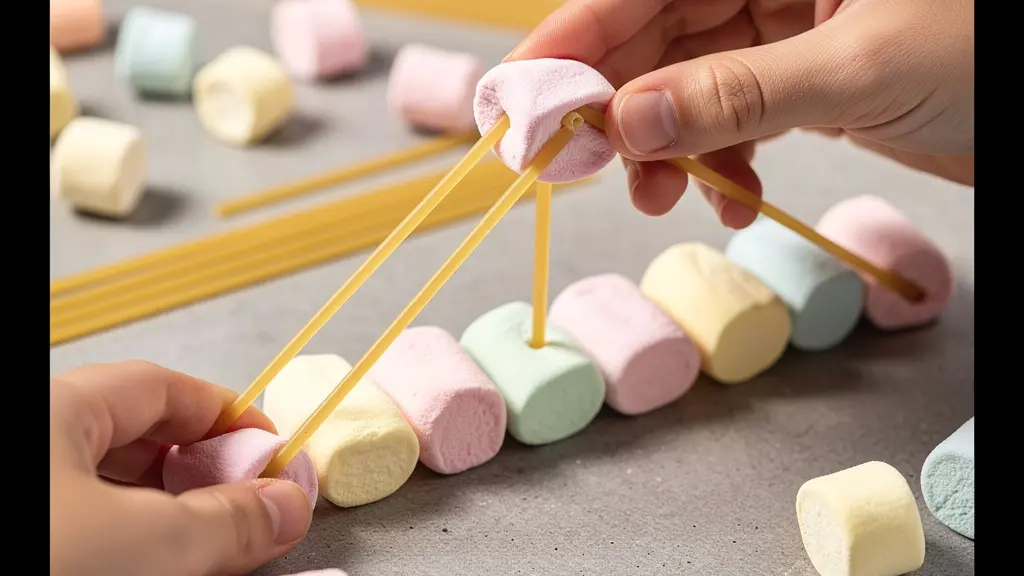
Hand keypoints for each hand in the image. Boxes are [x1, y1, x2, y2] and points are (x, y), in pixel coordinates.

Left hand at [50, 360, 312, 575]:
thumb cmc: (42, 566)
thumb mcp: (150, 542)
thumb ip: (229, 518)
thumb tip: (286, 504)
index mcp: (55, 408)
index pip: (160, 386)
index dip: (225, 415)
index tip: (269, 450)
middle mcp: (36, 441)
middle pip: (132, 436)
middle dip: (198, 471)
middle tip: (245, 507)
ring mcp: (31, 493)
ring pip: (104, 488)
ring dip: (165, 512)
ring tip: (205, 547)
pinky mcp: (26, 543)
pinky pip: (80, 525)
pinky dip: (125, 541)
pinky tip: (152, 564)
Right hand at [507, 0, 973, 227]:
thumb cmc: (988, 54)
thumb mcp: (858, 69)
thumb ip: (738, 94)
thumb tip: (630, 120)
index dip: (572, 44)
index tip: (519, 101)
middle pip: (651, 40)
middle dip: (612, 109)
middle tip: (572, 169)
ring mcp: (784, 33)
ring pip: (686, 89)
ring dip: (663, 150)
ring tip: (657, 199)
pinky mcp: (803, 82)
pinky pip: (733, 121)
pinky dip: (721, 167)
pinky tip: (731, 203)